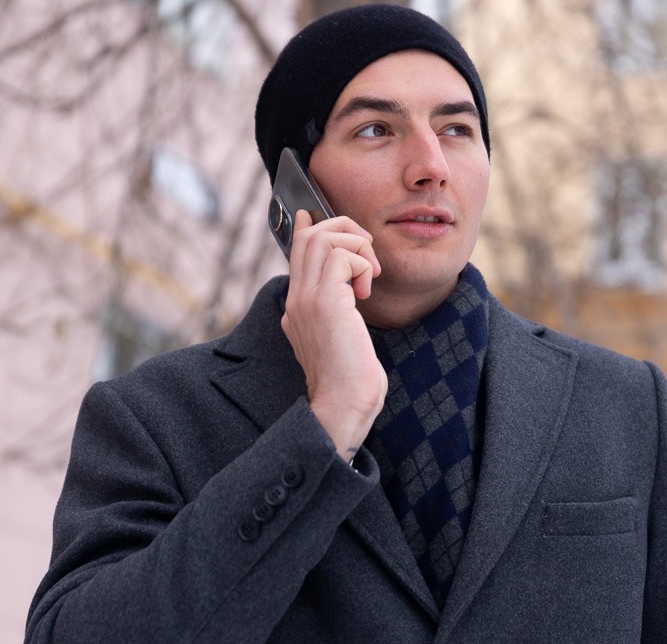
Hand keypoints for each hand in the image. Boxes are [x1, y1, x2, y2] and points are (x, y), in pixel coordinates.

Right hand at [281, 209, 386, 461]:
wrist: (343, 405)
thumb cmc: (350, 381)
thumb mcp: (341, 339)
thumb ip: (338, 313)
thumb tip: (349, 294)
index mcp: (298, 308)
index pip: (297, 253)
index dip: (308, 228)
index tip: (313, 214)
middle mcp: (297, 299)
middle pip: (309, 236)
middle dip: (344, 230)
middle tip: (368, 255)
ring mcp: (307, 299)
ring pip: (324, 238)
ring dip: (357, 246)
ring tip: (370, 276)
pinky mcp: (325, 302)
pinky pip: (343, 256)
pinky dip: (362, 264)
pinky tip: (367, 291)